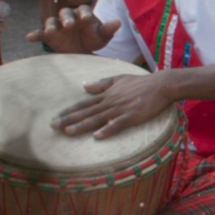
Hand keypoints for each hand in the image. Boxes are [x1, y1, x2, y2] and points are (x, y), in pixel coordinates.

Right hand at [26, 5, 120, 53]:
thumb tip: (118, 22)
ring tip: (50, 31)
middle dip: (67, 18)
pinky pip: (41, 33)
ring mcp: (58, 26)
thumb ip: (108, 29)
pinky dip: (36, 34)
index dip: (85, 13)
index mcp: (84, 14)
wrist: (83, 51)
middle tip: (69, 25)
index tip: (87, 18)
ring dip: (51, 25)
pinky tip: (29, 37)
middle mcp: (70, 17)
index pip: (84, 10)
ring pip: (52, 21)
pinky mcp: (49, 36)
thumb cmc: (94, 39)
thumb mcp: (102, 36)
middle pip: (66, 13)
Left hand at [51, 73, 172, 139]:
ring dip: (82, 125)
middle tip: (52, 126)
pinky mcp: (132, 116)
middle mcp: (110, 102)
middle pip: (86, 112)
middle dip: (69, 119)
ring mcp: (121, 109)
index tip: (56, 117)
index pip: (84, 104)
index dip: (69, 111)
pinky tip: (97, 136)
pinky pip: (117, 124)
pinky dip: (107, 130)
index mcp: (107, 95)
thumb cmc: (142, 83)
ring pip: (98, 119)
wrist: (161, 85)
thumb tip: (85, 86)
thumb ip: (102, 83)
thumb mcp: (119, 79)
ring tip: (68, 131)